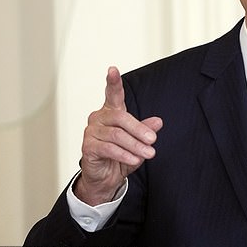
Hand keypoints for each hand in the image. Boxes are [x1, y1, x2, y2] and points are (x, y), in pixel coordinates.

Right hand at [74, 66, 162, 205]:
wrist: (107, 178)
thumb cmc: (121, 155)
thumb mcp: (139, 142)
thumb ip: (146, 130)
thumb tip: (158, 122)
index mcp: (112, 112)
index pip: (112, 94)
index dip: (113, 82)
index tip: (112, 69)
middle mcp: (99, 118)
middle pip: (120, 117)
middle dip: (139, 129)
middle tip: (153, 140)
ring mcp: (91, 132)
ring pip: (116, 135)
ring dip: (135, 145)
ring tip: (148, 153)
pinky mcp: (87, 147)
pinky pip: (108, 148)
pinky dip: (124, 154)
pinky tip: (134, 160)